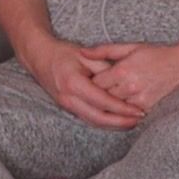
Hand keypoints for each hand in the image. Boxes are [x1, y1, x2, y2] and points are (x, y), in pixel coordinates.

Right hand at [25, 37, 145, 129]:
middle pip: (98, 118)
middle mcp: (68, 98)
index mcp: (73, 84)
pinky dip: (104, 122)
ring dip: (113, 125)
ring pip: (93, 122)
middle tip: (139, 120)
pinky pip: (88, 119)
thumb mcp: (86, 55)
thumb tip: (123, 82)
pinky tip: (118, 121)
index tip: (138, 110)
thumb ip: (104, 69)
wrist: (39, 57)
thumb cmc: (63, 53)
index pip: (102, 101)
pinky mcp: (68, 108)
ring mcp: (66, 105)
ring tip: (133, 122)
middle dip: (120, 121)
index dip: (121, 108)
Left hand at [84, 42, 178, 114]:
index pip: (95, 83)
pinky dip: (121, 109)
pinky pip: (126, 112)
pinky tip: (119, 102)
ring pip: (113, 107)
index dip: (89, 82)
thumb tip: (82, 52)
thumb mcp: (129, 47)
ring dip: (108, 103)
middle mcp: (129, 86)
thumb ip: (104, 50)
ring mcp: (137, 99)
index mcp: (122, 70)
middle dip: (96, 94)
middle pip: (102, 97)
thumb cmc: (155, 54)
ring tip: (105, 96)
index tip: (87, 80)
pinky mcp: (145, 107)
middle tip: (92, 91)